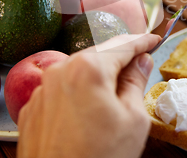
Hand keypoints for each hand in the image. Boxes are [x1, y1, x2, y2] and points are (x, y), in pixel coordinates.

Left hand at [17, 34, 160, 157]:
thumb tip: (141, 61)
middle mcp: (59, 71)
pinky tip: (90, 112)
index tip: (154, 39)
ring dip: (98, 77)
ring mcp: (42, 91)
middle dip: (119, 59)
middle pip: (98, 56)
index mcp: (87, 69)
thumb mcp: (133, 119)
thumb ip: (136, 82)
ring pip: (77, 72)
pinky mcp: (32, 109)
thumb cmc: (100, 157)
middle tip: (140, 64)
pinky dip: (78, 93)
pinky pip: (61, 91)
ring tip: (116, 94)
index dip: (142, 41)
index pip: (121, 45)